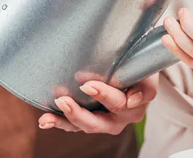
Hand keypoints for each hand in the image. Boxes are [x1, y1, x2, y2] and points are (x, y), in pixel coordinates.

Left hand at [38, 75, 157, 134]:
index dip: (104, 96)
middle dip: (79, 113)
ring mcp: (104, 122)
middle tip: (63, 99)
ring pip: (85, 126)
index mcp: (135, 106)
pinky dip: (58, 122)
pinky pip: (73, 125)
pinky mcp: (90, 120)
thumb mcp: (147, 70)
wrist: (135, 69)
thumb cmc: (139, 66)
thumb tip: (133, 99)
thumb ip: (146, 83)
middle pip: (99, 122)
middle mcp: (120, 118)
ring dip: (67, 119)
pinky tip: (45, 121)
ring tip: (50, 111)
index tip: (88, 86)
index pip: (120, 103)